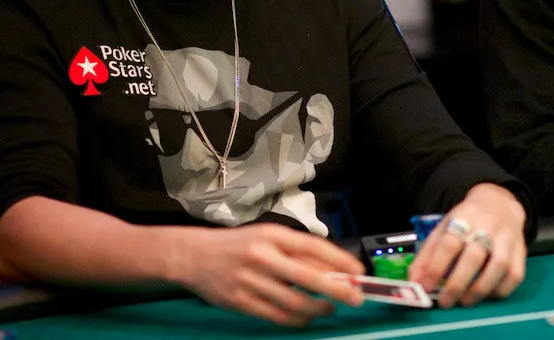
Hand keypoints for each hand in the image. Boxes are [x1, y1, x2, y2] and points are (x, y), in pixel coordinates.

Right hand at [170, 224, 364, 326]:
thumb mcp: (267, 237)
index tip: (358, 271)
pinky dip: (298, 320)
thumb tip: (332, 268)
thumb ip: (295, 250)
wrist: (194, 256)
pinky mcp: (242, 302)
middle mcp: (263, 256)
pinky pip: (278, 316)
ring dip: (319, 308)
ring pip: (296, 302)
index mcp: (272, 234)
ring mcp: (251, 281)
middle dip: (338, 289)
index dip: (340, 260)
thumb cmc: (238, 245)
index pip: (314, 247)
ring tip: (329, 308)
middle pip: (309, 277)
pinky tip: (306, 317)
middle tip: (356, 297)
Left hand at [407, 183, 527, 307]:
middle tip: (445, 302)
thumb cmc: (466, 220)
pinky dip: (500, 290)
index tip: (424, 287)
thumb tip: (415, 282)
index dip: (435, 267)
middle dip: (457, 284)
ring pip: (498, 266)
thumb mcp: (443, 228)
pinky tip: (486, 296)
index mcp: (462, 217)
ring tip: (465, 302)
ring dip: (480, 289)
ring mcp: (507, 238)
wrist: (500, 203)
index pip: (448, 243)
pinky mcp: (521, 250)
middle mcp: (487, 226)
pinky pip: (515, 275)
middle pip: (474, 257)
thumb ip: (428, 254)